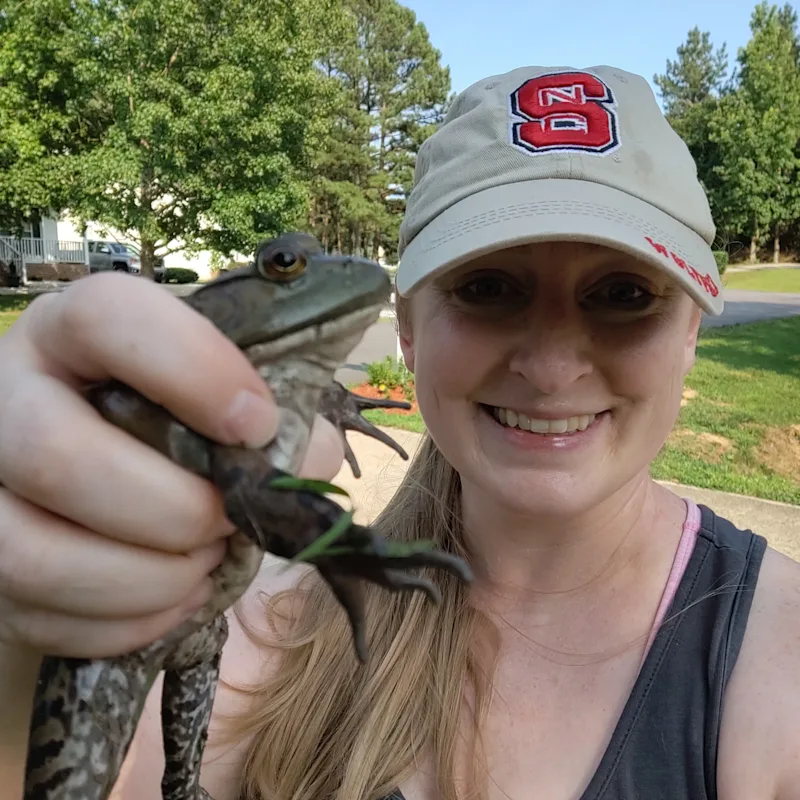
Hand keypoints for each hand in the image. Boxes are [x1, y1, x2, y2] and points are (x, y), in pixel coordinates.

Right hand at [0, 273, 343, 658]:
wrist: (112, 472)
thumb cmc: (177, 422)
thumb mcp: (224, 396)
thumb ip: (278, 417)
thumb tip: (308, 461)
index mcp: (74, 331)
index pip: (110, 319)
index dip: (193, 370)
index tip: (259, 423)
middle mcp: (7, 397)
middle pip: (57, 456)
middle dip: (171, 509)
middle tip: (229, 520)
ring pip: (32, 553)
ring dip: (147, 578)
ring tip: (205, 564)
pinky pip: (39, 614)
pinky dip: (127, 621)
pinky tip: (176, 596)